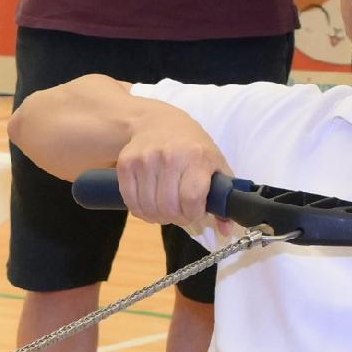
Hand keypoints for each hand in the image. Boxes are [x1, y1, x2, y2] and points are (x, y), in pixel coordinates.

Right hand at [109, 100, 228, 230]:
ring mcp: (145, 160)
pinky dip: (140, 211)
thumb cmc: (192, 146)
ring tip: (164, 209)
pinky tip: (149, 205)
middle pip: (168, 207)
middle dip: (175, 218)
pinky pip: (131, 202)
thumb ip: (223, 197)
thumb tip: (226, 230)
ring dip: (157, 216)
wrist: (157, 121)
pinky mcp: (126, 164)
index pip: (191, 199)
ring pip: (148, 208)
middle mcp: (170, 156)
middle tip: (179, 213)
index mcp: (197, 157)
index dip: (193, 214)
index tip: (194, 213)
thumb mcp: (215, 164)